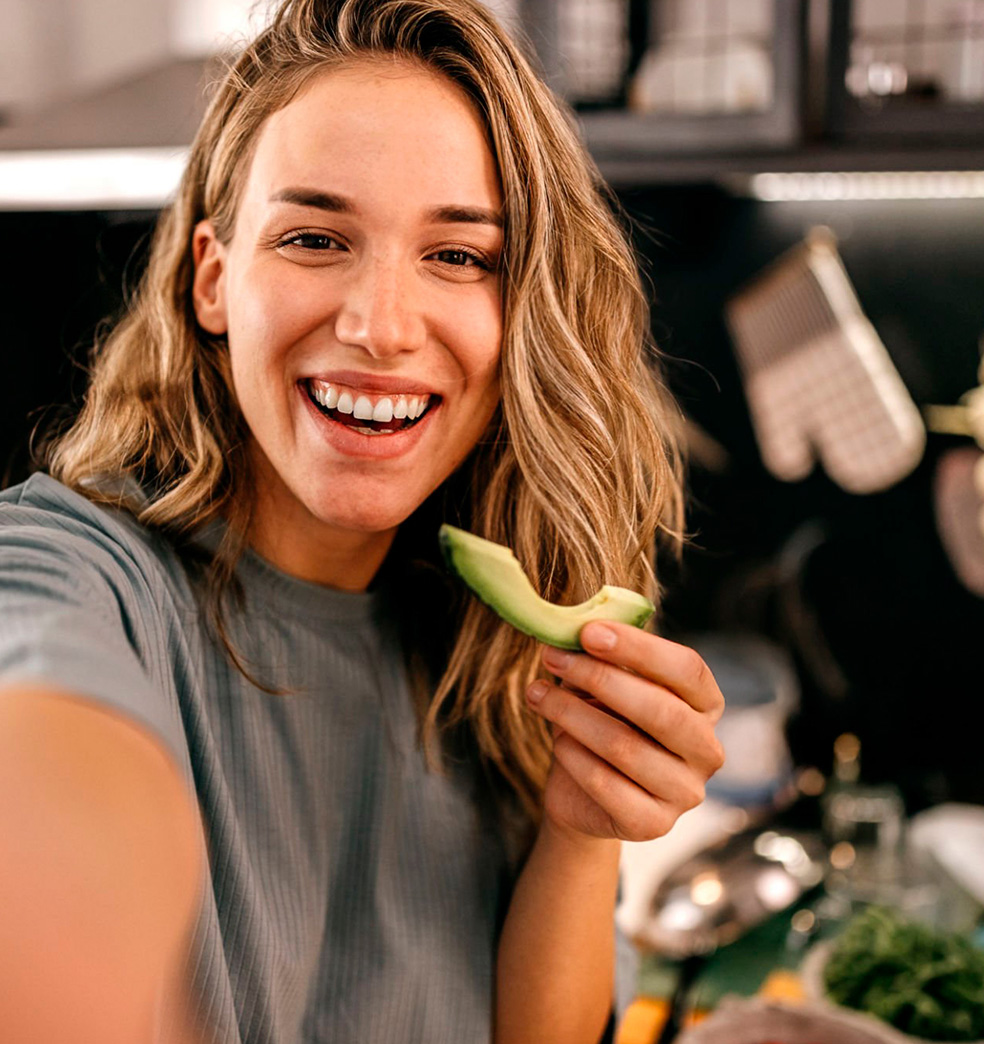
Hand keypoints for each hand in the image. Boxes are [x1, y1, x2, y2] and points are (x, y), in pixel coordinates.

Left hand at [526, 622, 724, 844]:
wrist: (583, 794)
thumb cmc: (602, 722)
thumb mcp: (605, 685)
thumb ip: (605, 660)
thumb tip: (578, 633)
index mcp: (707, 705)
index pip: (687, 669)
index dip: (639, 647)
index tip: (588, 632)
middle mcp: (707, 750)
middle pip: (660, 708)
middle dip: (599, 678)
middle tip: (552, 658)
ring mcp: (686, 792)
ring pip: (625, 746)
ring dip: (571, 714)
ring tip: (537, 694)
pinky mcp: (654, 824)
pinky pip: (605, 784)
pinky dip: (573, 756)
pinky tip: (556, 741)